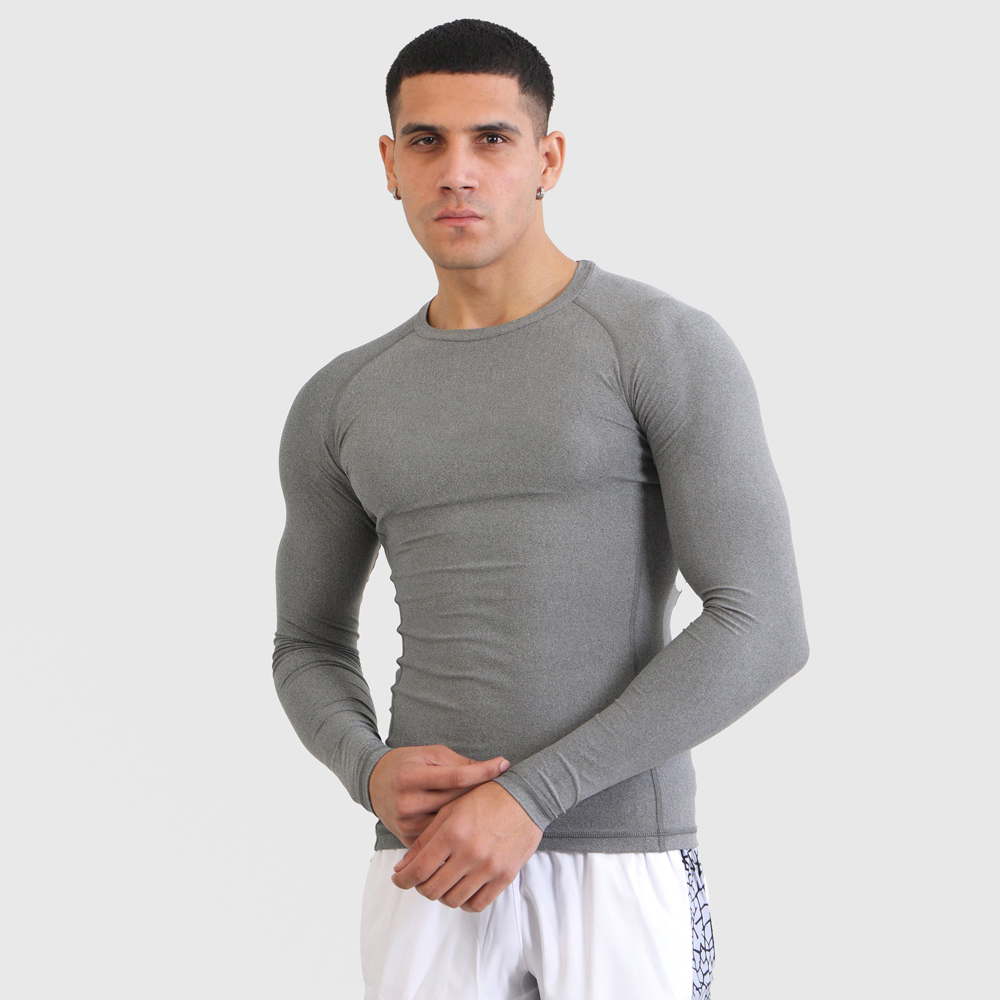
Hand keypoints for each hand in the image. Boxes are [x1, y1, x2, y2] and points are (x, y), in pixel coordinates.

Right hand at [368, 745, 510, 846]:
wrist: (374, 784)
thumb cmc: (407, 763)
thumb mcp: (428, 754)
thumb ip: (456, 763)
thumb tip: (490, 768)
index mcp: (411, 777)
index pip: (455, 776)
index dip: (483, 771)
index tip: (504, 764)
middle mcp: (407, 802)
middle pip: (455, 802)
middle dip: (480, 794)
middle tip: (507, 788)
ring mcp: (406, 824)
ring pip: (450, 824)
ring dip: (472, 817)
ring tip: (494, 809)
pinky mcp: (406, 839)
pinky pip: (438, 839)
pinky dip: (456, 833)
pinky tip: (474, 827)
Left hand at [390, 779, 543, 911]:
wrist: (526, 798)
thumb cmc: (485, 799)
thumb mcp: (450, 810)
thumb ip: (425, 840)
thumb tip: (402, 867)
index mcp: (453, 832)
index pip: (418, 870)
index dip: (402, 879)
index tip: (398, 879)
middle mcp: (470, 853)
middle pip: (432, 889)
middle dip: (420, 887)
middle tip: (420, 879)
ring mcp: (489, 867)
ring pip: (452, 900)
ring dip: (441, 894)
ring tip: (442, 881)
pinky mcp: (505, 876)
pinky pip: (477, 904)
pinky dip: (464, 901)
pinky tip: (461, 888)